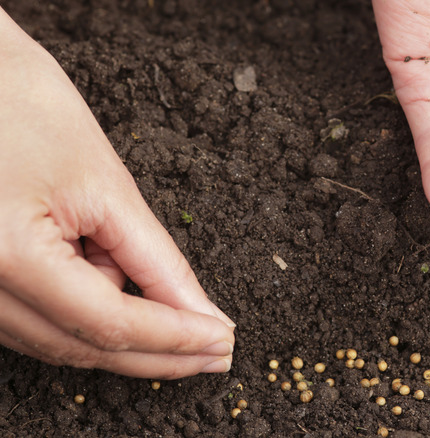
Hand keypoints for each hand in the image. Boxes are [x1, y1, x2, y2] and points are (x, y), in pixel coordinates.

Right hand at [0, 9, 234, 378]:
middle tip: (215, 355)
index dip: (174, 339)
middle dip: (156, 354)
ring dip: (124, 335)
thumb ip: (155, 260)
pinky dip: (86, 315)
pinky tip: (126, 294)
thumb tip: (200, 313)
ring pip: (56, 342)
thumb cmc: (20, 101)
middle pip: (80, 347)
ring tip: (178, 315)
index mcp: (6, 255)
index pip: (108, 323)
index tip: (224, 343)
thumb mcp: (104, 182)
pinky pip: (33, 321)